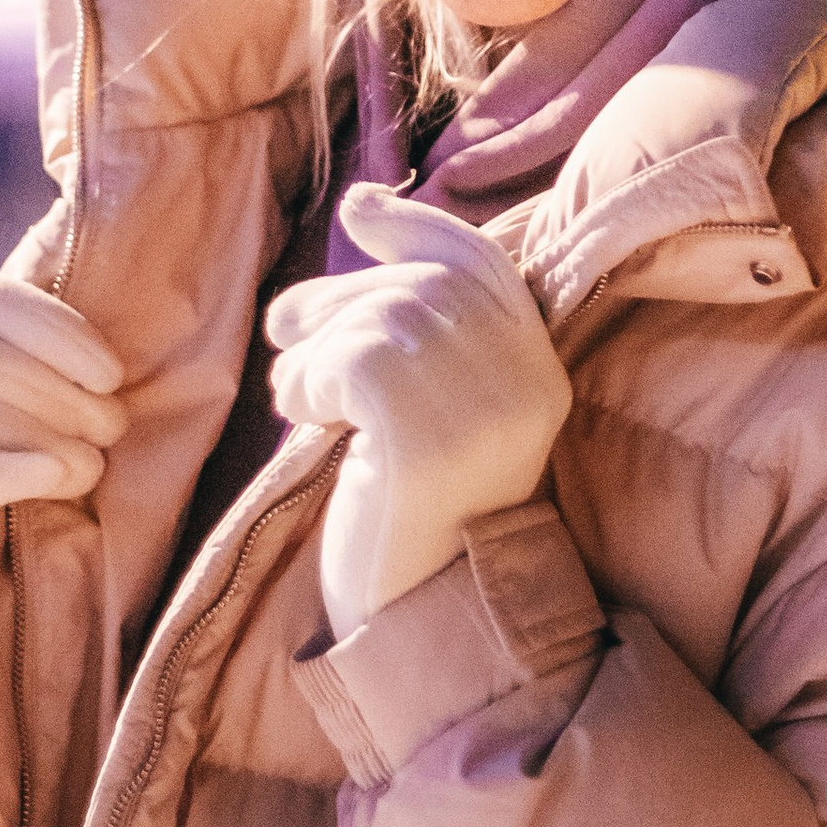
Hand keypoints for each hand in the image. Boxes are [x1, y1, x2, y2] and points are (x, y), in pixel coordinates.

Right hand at [0, 271, 125, 616]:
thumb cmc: (10, 463)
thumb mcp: (27, 397)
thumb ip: (47, 359)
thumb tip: (110, 359)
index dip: (56, 329)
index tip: (112, 375)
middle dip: (58, 393)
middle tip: (111, 430)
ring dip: (41, 436)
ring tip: (90, 465)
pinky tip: (47, 477)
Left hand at [266, 184, 571, 641]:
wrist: (418, 624)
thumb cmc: (408, 515)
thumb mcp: (428, 405)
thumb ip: (415, 320)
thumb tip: (363, 202)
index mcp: (539, 372)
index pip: (482, 264)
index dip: (417, 229)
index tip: (360, 210)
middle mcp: (525, 378)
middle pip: (418, 284)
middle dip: (340, 294)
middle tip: (287, 330)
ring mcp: (480, 402)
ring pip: (374, 315)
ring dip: (314, 349)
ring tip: (304, 402)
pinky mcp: (422, 426)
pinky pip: (343, 360)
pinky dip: (306, 385)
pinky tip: (306, 426)